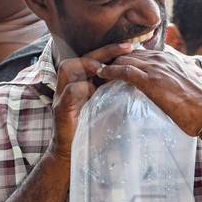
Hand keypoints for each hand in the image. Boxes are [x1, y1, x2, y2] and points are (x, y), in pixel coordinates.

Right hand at [50, 43, 133, 158]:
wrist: (72, 155)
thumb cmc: (92, 131)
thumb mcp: (107, 107)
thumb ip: (115, 93)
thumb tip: (141, 83)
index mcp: (81, 82)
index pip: (94, 58)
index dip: (110, 50)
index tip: (132, 47)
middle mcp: (68, 85)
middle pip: (81, 57)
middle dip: (104, 51)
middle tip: (127, 48)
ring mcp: (61, 96)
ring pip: (68, 68)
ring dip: (89, 65)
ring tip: (107, 69)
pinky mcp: (60, 110)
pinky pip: (69, 92)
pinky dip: (82, 88)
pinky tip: (95, 91)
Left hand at [96, 49, 201, 135]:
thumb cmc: (198, 105)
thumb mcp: (183, 87)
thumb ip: (171, 82)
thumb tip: (166, 90)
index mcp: (168, 58)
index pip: (139, 53)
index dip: (123, 59)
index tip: (111, 66)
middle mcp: (161, 58)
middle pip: (128, 53)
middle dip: (111, 59)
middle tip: (95, 68)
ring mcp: (156, 68)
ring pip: (123, 59)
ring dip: (106, 64)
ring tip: (93, 71)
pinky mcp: (151, 80)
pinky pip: (125, 71)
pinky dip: (110, 72)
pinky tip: (100, 75)